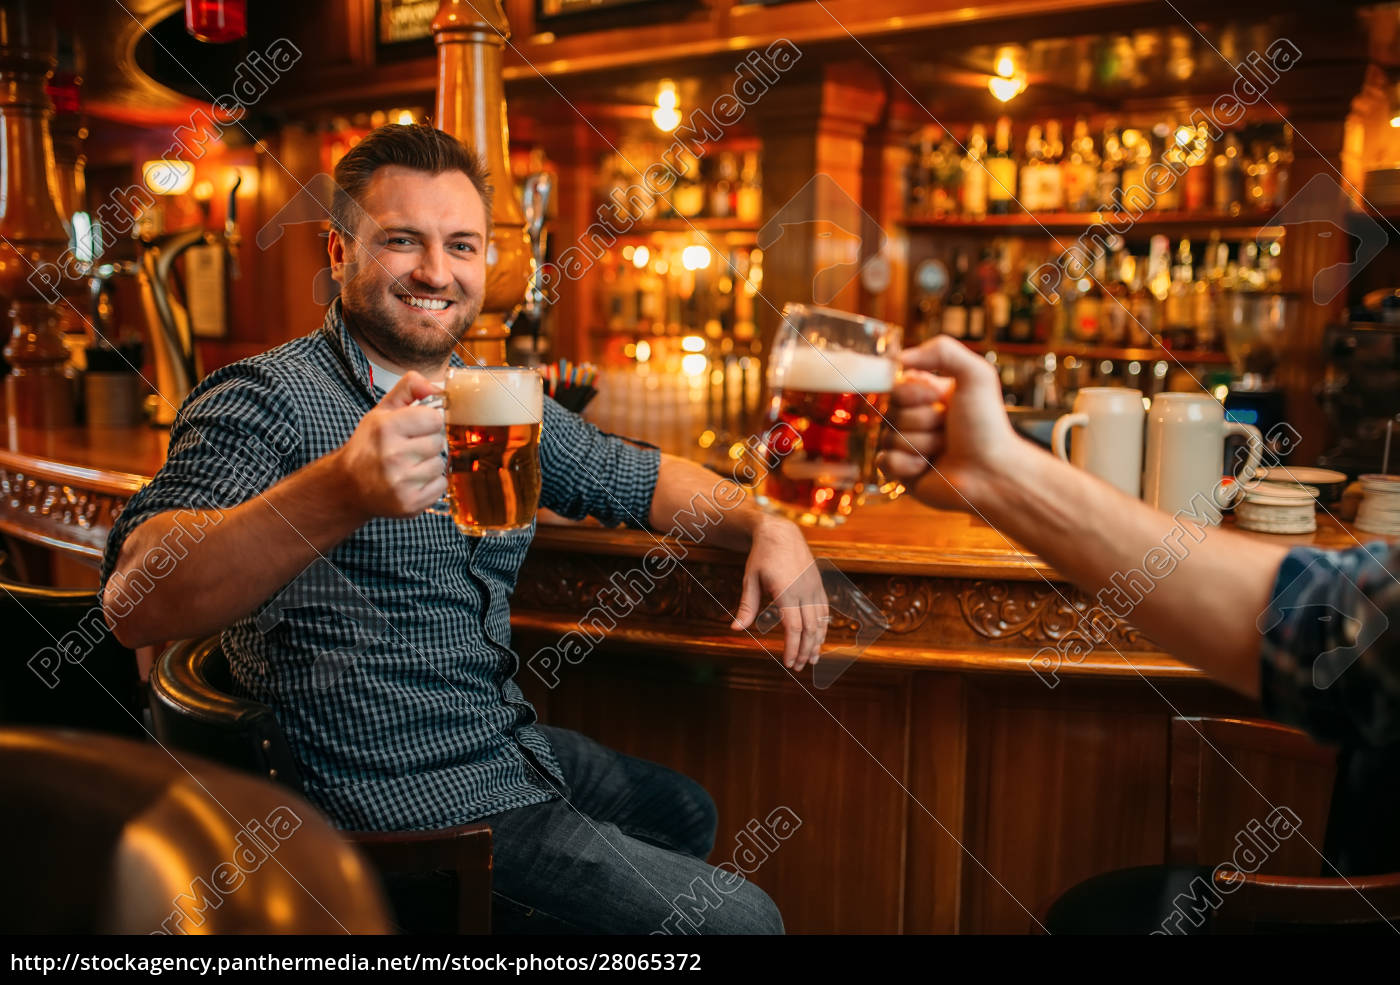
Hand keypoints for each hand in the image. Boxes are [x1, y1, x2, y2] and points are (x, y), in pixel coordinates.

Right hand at [332, 371, 446, 520]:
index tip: (416, 427)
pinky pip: (441, 485)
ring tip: (408, 465)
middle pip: (438, 442)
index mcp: (386, 428)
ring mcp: (401, 482)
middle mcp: (392, 455)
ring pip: (440, 464)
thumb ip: (409, 389)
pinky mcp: (409, 503)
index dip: (428, 421)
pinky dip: (431, 483)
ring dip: (429, 464)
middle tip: (409, 448)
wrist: (348, 486)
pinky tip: (412, 480)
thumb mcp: (382, 411)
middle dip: (428, 443)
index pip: (435, 418)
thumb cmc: (369, 446)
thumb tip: (437, 386)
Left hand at [730, 514, 827, 670]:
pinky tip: (819, 638)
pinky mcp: (818, 584)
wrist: (780, 532)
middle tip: (798, 666)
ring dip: (817, 642)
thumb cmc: (762, 556)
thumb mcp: (749, 579)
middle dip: (804, 650)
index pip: (793, 627)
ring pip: (820, 621)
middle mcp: (804, 590)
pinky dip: (823, 627)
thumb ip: (747, 606)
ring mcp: (814, 587)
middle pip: (809, 629)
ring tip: (812, 659)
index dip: (792, 647)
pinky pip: (824, 610)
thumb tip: (735, 629)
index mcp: (786, 591)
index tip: (788, 663)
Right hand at [879, 335, 1026, 511]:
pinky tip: (928, 466)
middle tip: (946, 428)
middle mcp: (915, 417)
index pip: (895, 385)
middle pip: (890, 412)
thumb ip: (942, 350)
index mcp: (927, 394)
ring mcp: (907, 444)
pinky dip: (908, 465)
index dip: (911, 393)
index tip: (935, 398)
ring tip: (944, 449)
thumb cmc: (987, 426)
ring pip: (888, 438)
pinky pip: (885, 462)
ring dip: (921, 444)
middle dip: (921, 421)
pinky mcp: (901, 471)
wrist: (992, 473)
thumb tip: (899, 358)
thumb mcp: (976, 375)